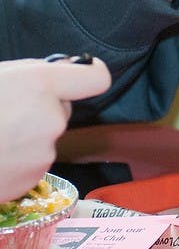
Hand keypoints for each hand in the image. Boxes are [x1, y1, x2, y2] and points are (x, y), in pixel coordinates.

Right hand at [0, 57, 110, 200]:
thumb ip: (31, 74)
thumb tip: (59, 71)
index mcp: (40, 86)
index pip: (96, 78)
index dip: (86, 76)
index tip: (77, 76)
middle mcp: (50, 119)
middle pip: (62, 110)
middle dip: (41, 109)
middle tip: (5, 112)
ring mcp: (43, 153)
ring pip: (45, 139)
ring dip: (26, 137)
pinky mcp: (32, 180)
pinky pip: (33, 164)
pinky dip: (17, 161)